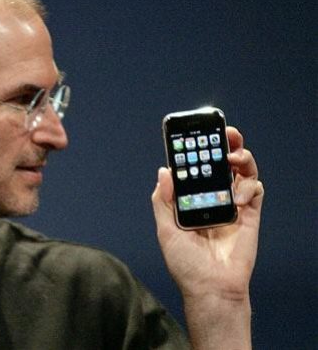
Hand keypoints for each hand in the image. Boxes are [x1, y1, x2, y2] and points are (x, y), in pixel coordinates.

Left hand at [151, 127, 263, 348]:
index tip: (195, 133)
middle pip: (221, 165)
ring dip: (241, 158)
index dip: (197, 151)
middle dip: (224, 145)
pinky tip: (240, 195)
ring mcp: (232, 206)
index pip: (195, 169)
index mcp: (191, 200)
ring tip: (234, 155)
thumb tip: (164, 171)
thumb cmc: (186, 263)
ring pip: (241, 172)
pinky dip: (250, 186)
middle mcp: (212, 199)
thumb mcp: (166, 230)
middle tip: (225, 132)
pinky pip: (255, 191)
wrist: (211, 288)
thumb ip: (163, 201)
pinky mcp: (250, 215)